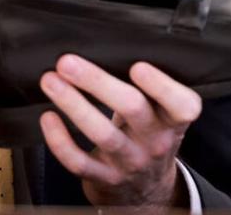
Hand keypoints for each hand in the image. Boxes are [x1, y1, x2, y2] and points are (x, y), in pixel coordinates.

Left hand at [39, 55, 201, 211]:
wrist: (146, 190)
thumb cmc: (147, 134)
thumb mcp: (160, 113)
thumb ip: (147, 87)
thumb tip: (110, 41)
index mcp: (173, 120)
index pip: (183, 106)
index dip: (162, 87)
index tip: (138, 66)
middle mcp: (155, 142)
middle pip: (132, 109)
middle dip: (97, 81)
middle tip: (67, 62)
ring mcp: (130, 163)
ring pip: (103, 134)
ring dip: (73, 104)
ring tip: (50, 81)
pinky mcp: (105, 179)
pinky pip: (80, 163)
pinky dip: (60, 141)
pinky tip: (47, 118)